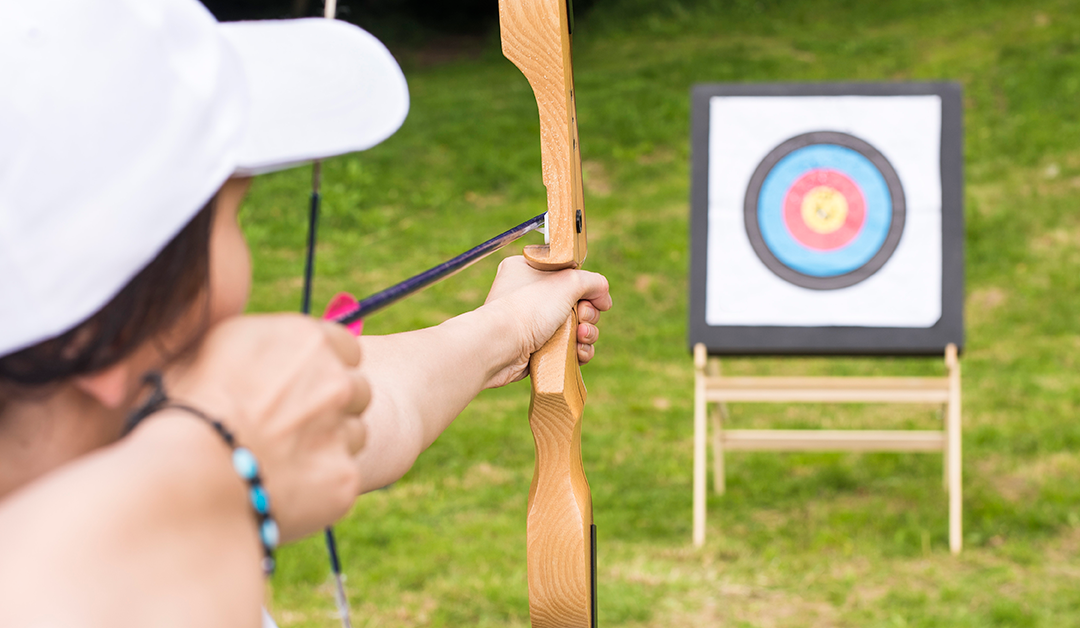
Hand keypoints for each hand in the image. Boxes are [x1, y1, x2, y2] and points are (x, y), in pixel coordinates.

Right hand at [163, 314, 369, 542]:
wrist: (186, 473)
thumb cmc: (183, 408)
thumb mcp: (212, 349)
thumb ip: (259, 346)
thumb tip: (266, 351)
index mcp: (305, 339)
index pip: (345, 347)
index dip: (325, 367)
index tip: (302, 385)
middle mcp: (335, 380)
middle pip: (356, 390)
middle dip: (332, 406)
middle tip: (292, 427)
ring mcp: (343, 430)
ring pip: (354, 435)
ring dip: (328, 446)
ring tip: (280, 461)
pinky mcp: (344, 478)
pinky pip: (342, 478)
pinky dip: (319, 487)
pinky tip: (281, 490)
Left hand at [483, 256, 611, 386]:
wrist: (499, 347)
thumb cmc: (527, 309)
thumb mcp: (567, 282)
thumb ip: (593, 282)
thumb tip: (604, 295)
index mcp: (529, 270)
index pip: (568, 274)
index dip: (587, 287)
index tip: (596, 298)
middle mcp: (529, 295)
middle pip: (576, 302)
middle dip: (588, 314)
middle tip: (582, 317)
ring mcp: (532, 323)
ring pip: (575, 327)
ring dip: (586, 333)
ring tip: (580, 337)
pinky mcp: (536, 347)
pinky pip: (567, 347)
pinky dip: (577, 350)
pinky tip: (578, 352)